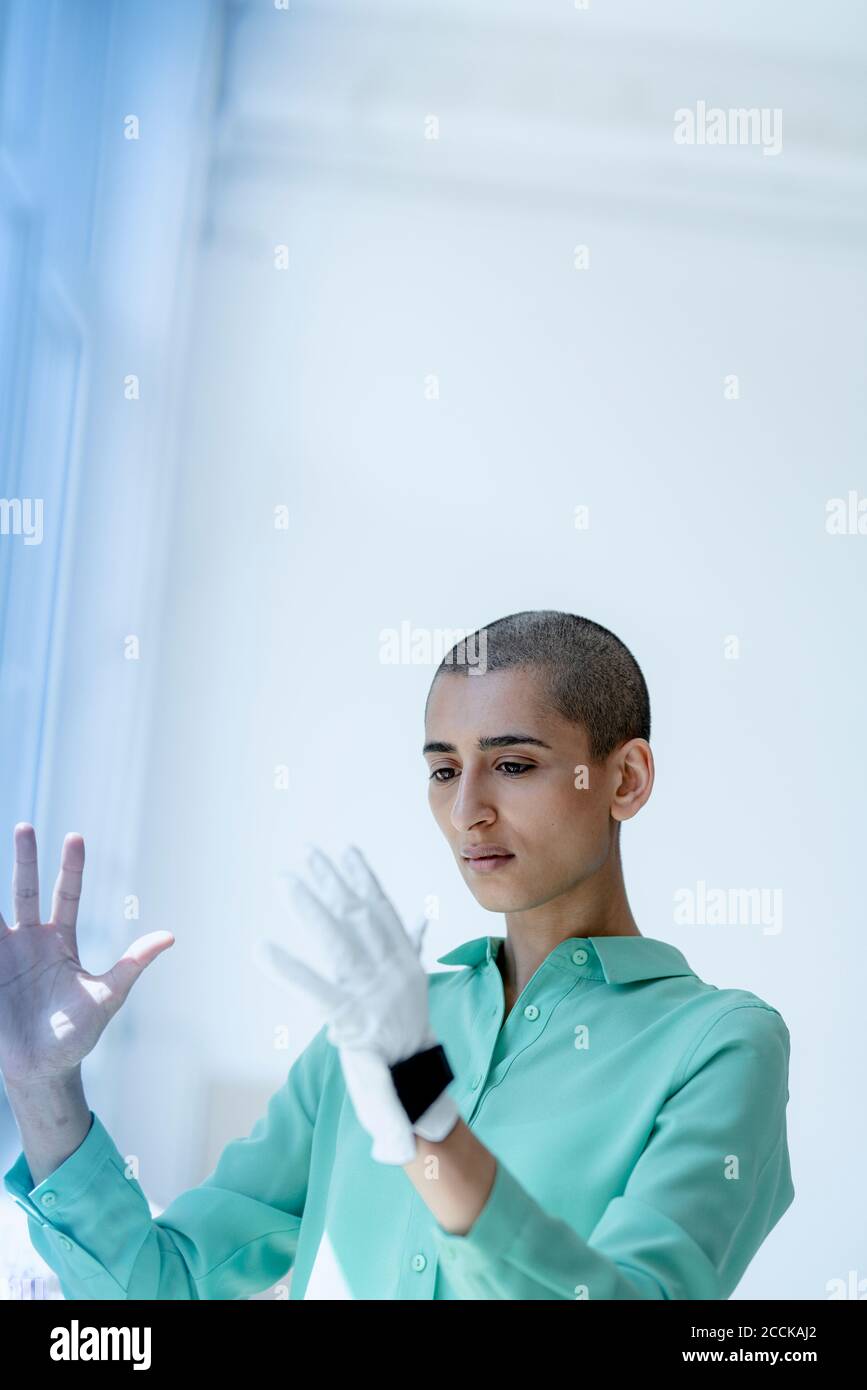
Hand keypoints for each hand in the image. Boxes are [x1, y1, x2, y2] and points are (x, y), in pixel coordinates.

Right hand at [0, 823, 174, 1085]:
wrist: (43, 1071)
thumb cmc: (77, 1036)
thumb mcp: (107, 997)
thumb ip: (132, 965)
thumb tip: (170, 936)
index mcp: (60, 942)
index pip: (66, 895)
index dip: (71, 867)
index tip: (75, 836)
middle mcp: (30, 942)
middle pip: (25, 891)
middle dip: (24, 859)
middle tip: (24, 826)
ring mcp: (4, 956)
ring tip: (9, 842)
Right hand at [254, 844, 458, 1164]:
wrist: (426, 1071)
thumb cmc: (389, 1088)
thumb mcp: (386, 1105)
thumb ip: (390, 1121)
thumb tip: (396, 1153)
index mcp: (363, 1022)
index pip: (325, 996)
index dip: (294, 973)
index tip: (259, 949)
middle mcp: (380, 987)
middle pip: (343, 943)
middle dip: (313, 910)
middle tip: (283, 878)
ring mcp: (392, 964)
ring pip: (363, 917)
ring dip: (336, 884)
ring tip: (309, 854)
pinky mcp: (400, 949)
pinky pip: (382, 910)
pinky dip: (366, 882)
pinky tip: (346, 856)